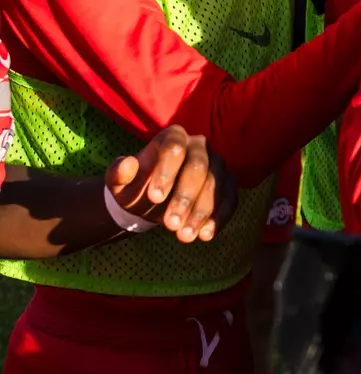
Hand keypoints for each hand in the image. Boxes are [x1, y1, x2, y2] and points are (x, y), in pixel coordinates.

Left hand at [105, 126, 237, 242]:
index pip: (174, 148)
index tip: (154, 198)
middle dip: (185, 198)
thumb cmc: (137, 186)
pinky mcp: (228, 184)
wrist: (154, 200)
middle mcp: (200, 146)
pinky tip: (205, 235)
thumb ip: (117, 173)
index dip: (166, 172)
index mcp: (173, 137)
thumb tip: (126, 164)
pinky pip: (230, 199)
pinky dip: (219, 218)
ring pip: (215, 185)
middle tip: (170, 225)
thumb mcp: (120, 183)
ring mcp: (217, 164)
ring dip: (201, 213)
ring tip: (184, 236)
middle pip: (198, 168)